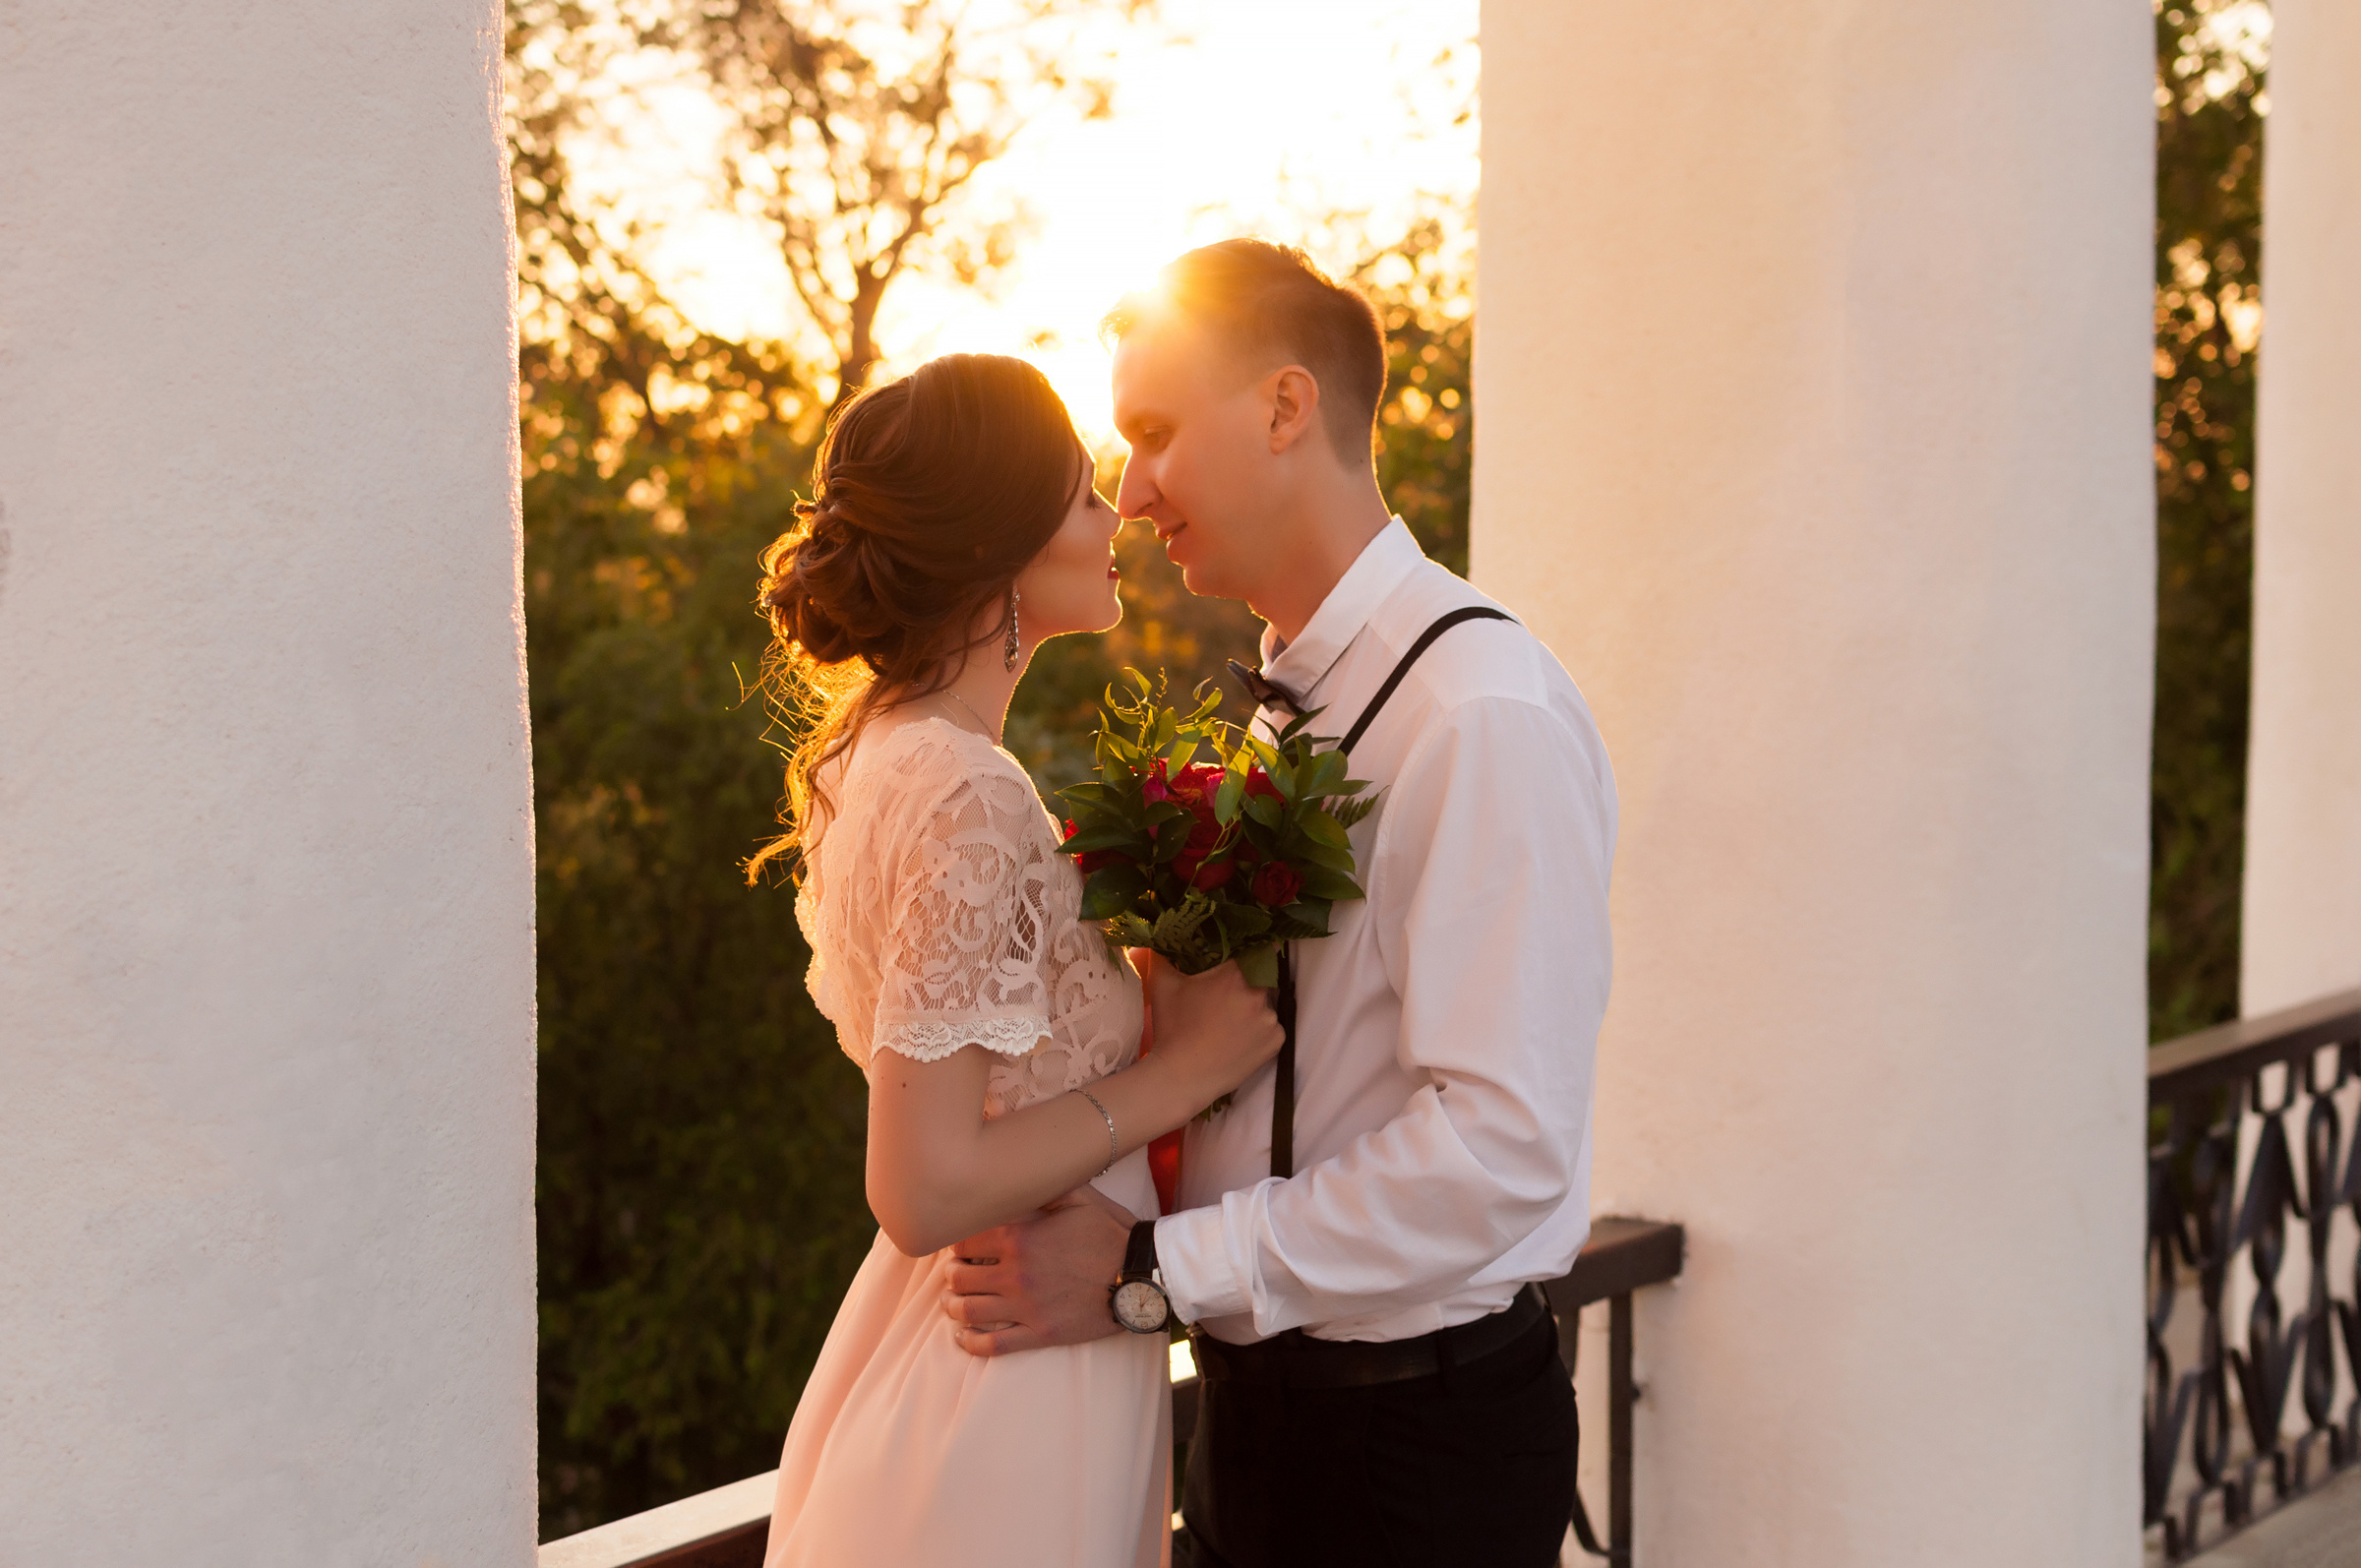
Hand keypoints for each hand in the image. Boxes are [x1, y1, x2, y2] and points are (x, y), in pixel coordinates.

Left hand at [941, 1184, 1135, 1356]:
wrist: (1141, 1274)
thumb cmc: (1111, 1233)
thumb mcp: (1081, 1197)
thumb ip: (1045, 1186)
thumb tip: (1019, 1173)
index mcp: (1020, 1238)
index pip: (963, 1242)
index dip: (954, 1243)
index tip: (958, 1245)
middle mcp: (1015, 1273)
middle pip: (958, 1278)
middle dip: (951, 1274)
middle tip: (955, 1272)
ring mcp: (1026, 1306)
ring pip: (967, 1311)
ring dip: (953, 1305)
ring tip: (953, 1301)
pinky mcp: (1040, 1333)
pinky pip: (994, 1344)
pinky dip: (970, 1342)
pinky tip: (963, 1335)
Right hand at [1130, 948, 1282, 1110]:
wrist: (1181, 1076)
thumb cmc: (1172, 1028)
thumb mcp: (1162, 985)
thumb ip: (1161, 956)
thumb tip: (1153, 941)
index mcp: (1235, 974)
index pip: (1258, 950)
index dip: (1253, 953)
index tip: (1246, 959)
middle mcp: (1259, 993)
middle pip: (1262, 978)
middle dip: (1249, 984)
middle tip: (1226, 999)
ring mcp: (1270, 1019)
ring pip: (1267, 1005)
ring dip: (1253, 1009)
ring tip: (1229, 1024)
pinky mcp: (1276, 1042)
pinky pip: (1272, 1029)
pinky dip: (1260, 1031)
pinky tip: (1239, 1040)